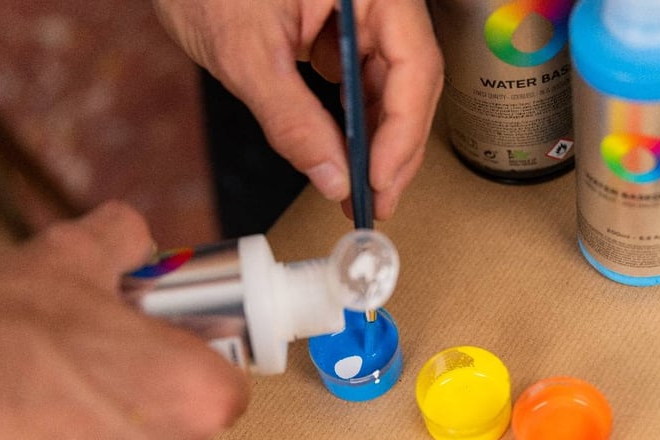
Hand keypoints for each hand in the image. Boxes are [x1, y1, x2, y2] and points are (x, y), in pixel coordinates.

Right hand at [0, 201, 248, 439]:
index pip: (226, 388)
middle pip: (182, 437)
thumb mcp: (67, 258)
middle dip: (147, 412)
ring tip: (52, 418)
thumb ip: (123, 239)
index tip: (159, 362)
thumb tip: (136, 238)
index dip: (189, 371)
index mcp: (200, 395)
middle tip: (96, 384)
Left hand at [153, 0, 442, 219]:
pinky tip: (348, 157)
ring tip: (364, 190)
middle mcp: (375, 1)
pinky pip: (364, 86)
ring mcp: (361, 17)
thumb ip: (292, 119)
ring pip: (392, 89)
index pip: (413, 62)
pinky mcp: (341, 36)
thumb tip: (333, 177)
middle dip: (395, 148)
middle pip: (411, 81)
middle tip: (378, 200)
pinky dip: (358, 127)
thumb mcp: (246, 54)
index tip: (379, 179)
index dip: (402, 129)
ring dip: (380, 144)